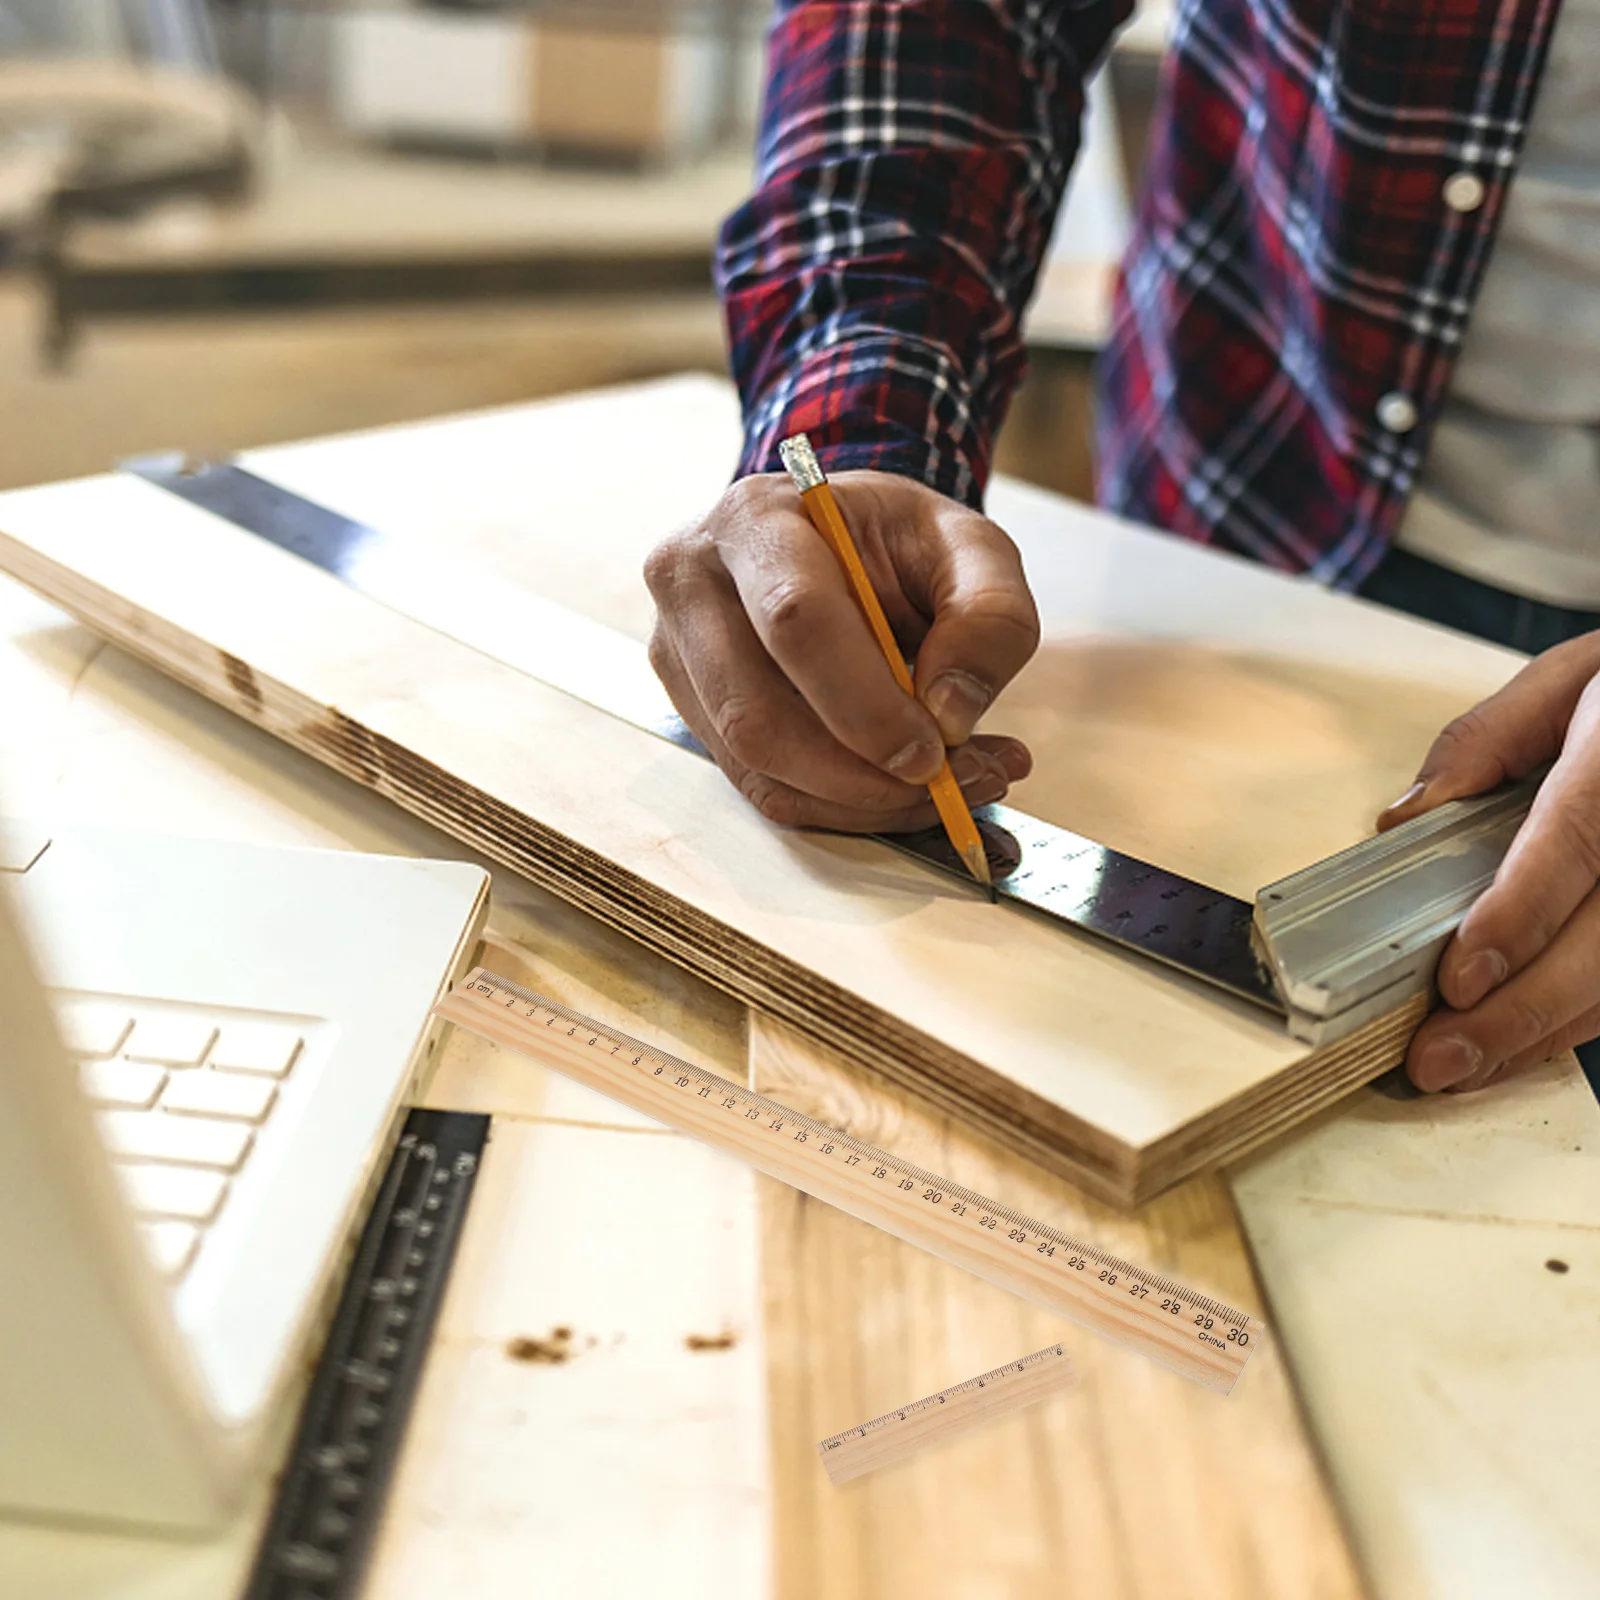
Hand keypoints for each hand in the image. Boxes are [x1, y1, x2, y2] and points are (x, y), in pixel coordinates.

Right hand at [645, 469, 1038, 831]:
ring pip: (757, 767)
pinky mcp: (693, 712)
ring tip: (952, 783)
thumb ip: (988, 616)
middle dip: (860, 774)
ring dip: (861, 800)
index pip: (795, 621)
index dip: (864, 703)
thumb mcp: (969, 547)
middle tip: (953, 782)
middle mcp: (693, 586)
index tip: (933, 751)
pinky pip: (763, 788)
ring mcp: (680, 656)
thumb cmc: (895, 543)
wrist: (836, 545)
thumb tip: (950, 713)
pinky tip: (904, 789)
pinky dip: (844, 806)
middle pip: (756, 715)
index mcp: (756, 521)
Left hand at [1378, 630, 1599, 1091]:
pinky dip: (1574, 1022)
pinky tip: (1516, 1045)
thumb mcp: (1569, 679)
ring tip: (1461, 1068)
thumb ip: (1484, 741)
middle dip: (1518, 1012)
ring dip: (1542, 1035)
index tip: (1460, 977)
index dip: (1520, 916)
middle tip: (1437, 1059)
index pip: (1577, 841)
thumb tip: (1409, 816)